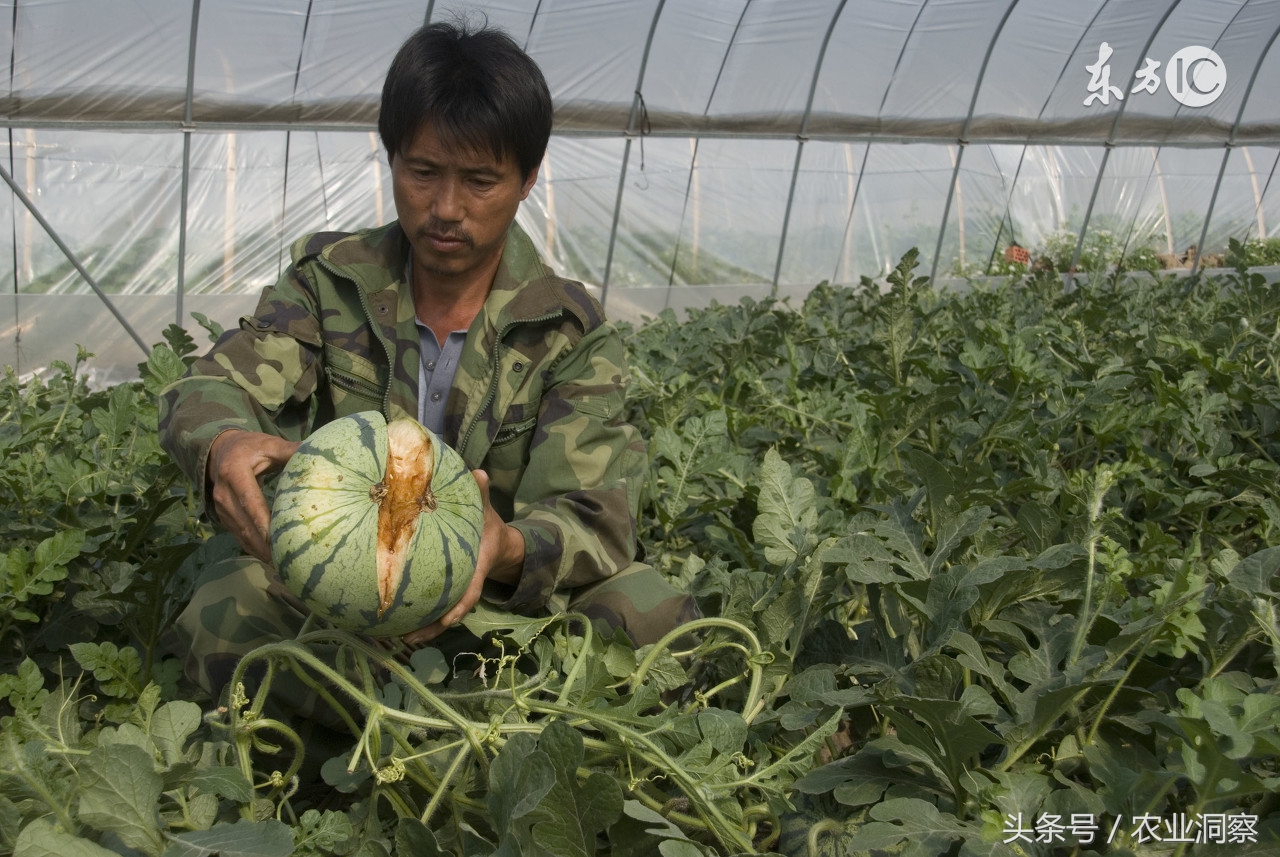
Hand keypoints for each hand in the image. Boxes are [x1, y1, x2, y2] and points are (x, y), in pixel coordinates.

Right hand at [207, 429, 299, 562]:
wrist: (219, 450)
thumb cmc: (250, 447)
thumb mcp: (268, 444)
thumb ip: (291, 450)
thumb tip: (320, 453)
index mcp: (234, 473)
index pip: (250, 501)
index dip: (263, 521)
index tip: (278, 538)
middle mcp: (223, 493)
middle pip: (245, 524)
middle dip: (264, 544)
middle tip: (286, 559)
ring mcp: (221, 508)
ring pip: (241, 534)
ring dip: (260, 551)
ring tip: (282, 564)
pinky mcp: (223, 517)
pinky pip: (239, 536)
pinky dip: (254, 549)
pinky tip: (271, 559)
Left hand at [403, 469, 522, 645]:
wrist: (495, 543)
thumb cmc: (487, 526)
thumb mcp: (486, 510)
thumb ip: (482, 494)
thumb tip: (479, 473)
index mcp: (476, 568)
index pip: (470, 591)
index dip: (459, 605)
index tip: (448, 619)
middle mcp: (465, 584)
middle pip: (451, 612)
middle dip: (432, 627)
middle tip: (407, 637)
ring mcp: (455, 590)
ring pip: (439, 615)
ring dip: (422, 629)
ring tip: (397, 639)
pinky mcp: (444, 590)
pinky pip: (431, 606)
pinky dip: (417, 617)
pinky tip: (394, 625)